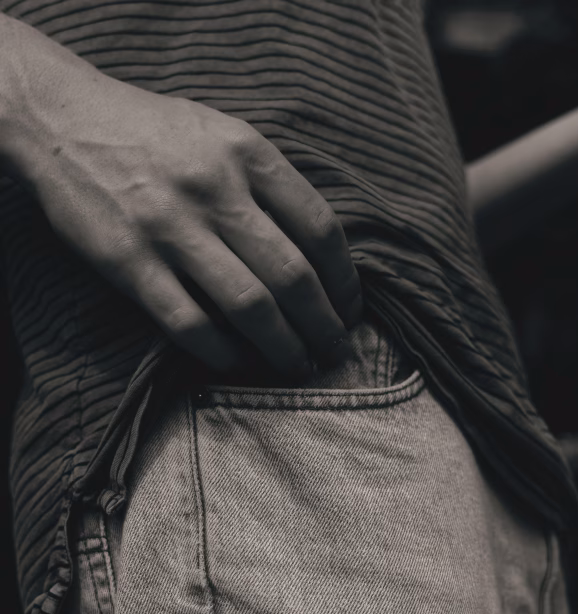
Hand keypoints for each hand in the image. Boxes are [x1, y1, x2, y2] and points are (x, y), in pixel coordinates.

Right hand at [8, 59, 361, 379]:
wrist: (67, 120)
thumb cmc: (158, 131)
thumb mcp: (225, 134)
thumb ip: (271, 183)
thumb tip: (317, 249)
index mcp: (249, 154)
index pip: (321, 228)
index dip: (345, 280)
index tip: (349, 309)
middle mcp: (216, 190)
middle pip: (292, 276)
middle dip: (323, 325)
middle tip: (335, 351)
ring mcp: (171, 228)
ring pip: (249, 305)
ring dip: (283, 348)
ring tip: (299, 366)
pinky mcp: (129, 262)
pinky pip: (188, 322)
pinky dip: (222, 352)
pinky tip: (239, 363)